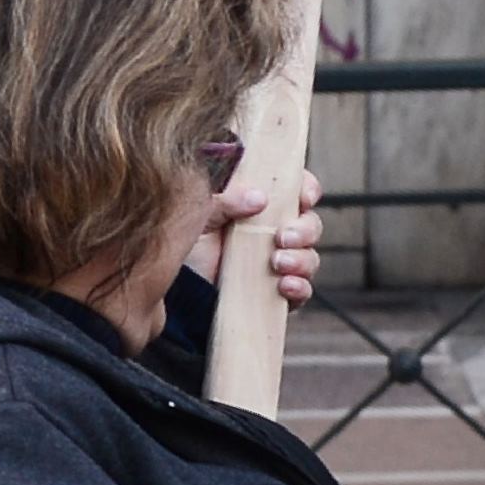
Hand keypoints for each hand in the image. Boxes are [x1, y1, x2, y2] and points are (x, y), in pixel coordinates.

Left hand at [186, 169, 327, 304]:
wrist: (174, 291)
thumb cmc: (186, 245)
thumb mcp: (199, 214)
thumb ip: (225, 200)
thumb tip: (259, 198)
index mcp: (261, 207)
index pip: (297, 191)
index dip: (307, 191)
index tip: (303, 197)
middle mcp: (273, 234)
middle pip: (310, 225)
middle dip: (304, 230)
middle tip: (282, 238)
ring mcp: (276, 265)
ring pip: (309, 258)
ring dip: (301, 259)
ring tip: (277, 263)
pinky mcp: (273, 294)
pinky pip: (302, 291)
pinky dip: (299, 287)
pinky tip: (284, 285)